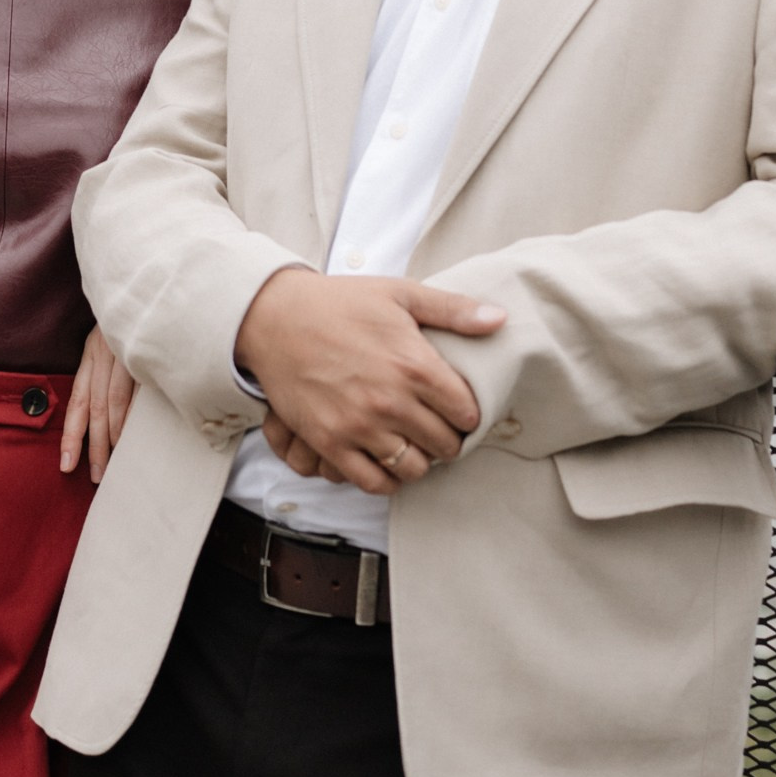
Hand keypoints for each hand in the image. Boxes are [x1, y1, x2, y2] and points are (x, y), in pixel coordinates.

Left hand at [61, 326, 135, 481]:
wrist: (152, 278)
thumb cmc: (134, 316)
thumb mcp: (111, 339)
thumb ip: (107, 371)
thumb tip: (108, 414)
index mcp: (92, 353)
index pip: (77, 401)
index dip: (70, 435)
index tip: (66, 465)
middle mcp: (103, 353)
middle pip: (95, 408)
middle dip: (94, 445)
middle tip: (96, 475)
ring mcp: (125, 350)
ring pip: (114, 401)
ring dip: (114, 434)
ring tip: (115, 461)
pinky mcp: (146, 349)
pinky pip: (138, 388)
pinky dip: (135, 414)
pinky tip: (134, 434)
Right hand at [235, 268, 503, 495]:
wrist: (276, 317)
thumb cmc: (341, 303)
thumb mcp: (400, 294)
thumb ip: (453, 310)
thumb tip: (499, 320)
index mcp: (414, 365)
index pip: (466, 412)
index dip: (468, 413)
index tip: (459, 409)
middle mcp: (391, 400)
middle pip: (445, 444)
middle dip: (448, 438)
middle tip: (438, 428)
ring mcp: (359, 425)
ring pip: (413, 469)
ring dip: (420, 461)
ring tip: (414, 444)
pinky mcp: (330, 442)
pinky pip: (373, 482)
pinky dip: (387, 480)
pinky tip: (387, 462)